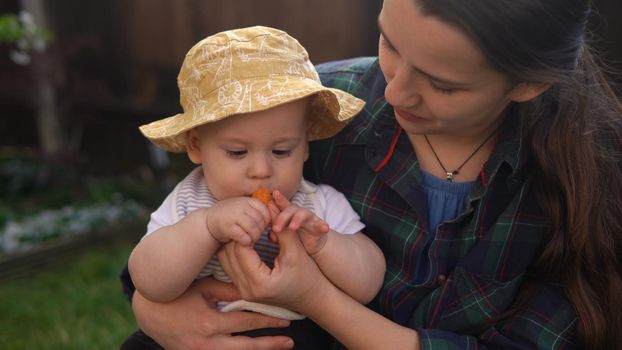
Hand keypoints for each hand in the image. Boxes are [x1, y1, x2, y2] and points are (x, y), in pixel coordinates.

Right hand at [132, 277, 293, 349]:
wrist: (150, 313)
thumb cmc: (179, 294)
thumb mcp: (203, 288)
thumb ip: (228, 289)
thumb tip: (254, 289)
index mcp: (211, 323)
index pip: (246, 323)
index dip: (267, 321)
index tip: (286, 319)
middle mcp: (208, 343)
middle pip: (246, 347)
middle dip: (270, 343)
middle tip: (290, 341)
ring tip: (280, 347)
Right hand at [206, 196, 271, 244]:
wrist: (208, 221)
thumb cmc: (231, 216)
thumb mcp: (245, 208)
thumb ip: (258, 210)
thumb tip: (276, 217)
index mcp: (249, 200)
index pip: (266, 212)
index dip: (267, 222)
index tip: (263, 228)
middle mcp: (242, 205)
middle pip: (261, 221)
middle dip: (261, 231)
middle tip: (256, 236)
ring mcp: (234, 215)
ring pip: (253, 229)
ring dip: (254, 237)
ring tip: (251, 240)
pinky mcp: (227, 227)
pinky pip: (243, 236)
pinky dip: (246, 241)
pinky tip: (244, 242)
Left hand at [217, 227, 330, 314]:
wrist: (312, 297)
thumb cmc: (308, 276)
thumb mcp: (296, 252)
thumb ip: (283, 231)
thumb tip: (271, 210)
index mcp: (260, 283)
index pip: (241, 250)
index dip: (246, 231)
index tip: (256, 221)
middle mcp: (248, 290)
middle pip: (228, 255)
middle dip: (237, 236)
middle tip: (248, 223)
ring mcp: (244, 292)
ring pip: (225, 261)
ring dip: (233, 244)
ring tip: (247, 231)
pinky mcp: (243, 290)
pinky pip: (230, 267)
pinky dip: (234, 252)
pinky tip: (246, 242)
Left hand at [270, 190, 329, 254]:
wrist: (311, 243)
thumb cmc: (294, 236)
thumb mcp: (284, 234)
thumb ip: (277, 232)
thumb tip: (270, 234)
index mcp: (288, 213)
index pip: (282, 204)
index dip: (279, 198)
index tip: (274, 193)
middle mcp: (298, 212)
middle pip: (290, 210)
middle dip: (282, 218)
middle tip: (275, 228)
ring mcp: (309, 218)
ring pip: (303, 214)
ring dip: (297, 220)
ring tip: (292, 227)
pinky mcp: (319, 226)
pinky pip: (321, 225)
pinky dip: (323, 226)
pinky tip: (325, 228)